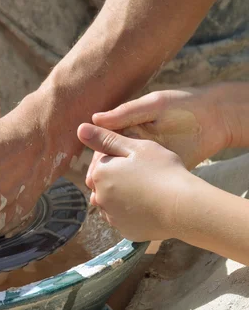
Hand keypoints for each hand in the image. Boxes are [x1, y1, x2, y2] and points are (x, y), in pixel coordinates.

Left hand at [78, 123, 192, 241]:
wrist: (184, 207)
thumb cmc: (163, 171)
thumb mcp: (136, 147)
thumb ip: (106, 139)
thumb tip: (81, 130)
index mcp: (99, 174)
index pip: (102, 162)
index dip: (122, 158)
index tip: (141, 160)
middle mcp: (99, 197)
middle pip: (105, 183)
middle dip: (119, 177)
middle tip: (146, 174)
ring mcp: (111, 217)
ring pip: (113, 201)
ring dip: (123, 196)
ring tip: (148, 190)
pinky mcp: (125, 231)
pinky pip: (124, 218)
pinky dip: (132, 212)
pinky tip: (150, 206)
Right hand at [85, 87, 228, 189]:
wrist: (216, 118)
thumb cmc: (183, 106)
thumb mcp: (152, 106)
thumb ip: (125, 113)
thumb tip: (94, 120)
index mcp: (127, 129)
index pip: (105, 148)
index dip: (98, 162)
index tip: (93, 175)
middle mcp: (134, 146)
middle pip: (113, 166)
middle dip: (105, 180)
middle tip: (98, 193)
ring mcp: (148, 160)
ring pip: (127, 178)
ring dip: (117, 190)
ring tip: (110, 203)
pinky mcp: (162, 170)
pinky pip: (145, 183)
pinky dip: (137, 193)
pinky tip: (131, 203)